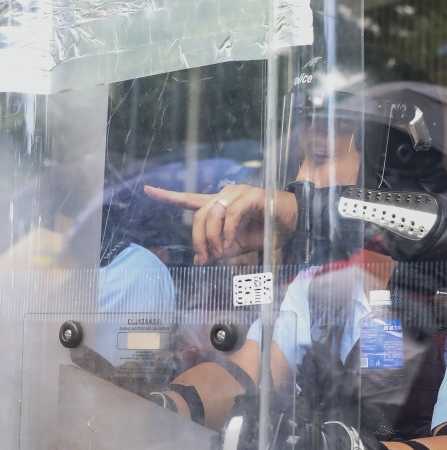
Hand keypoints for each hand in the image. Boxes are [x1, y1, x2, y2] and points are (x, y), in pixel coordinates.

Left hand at [143, 183, 297, 264]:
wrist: (296, 221)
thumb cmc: (268, 230)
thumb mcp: (240, 245)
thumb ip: (220, 250)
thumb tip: (201, 259)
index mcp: (220, 205)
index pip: (190, 198)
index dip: (167, 196)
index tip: (147, 190)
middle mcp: (226, 195)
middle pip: (198, 215)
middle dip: (198, 239)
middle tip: (205, 257)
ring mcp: (239, 193)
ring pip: (212, 214)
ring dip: (213, 238)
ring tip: (221, 252)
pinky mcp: (252, 196)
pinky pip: (231, 214)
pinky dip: (228, 232)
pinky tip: (231, 243)